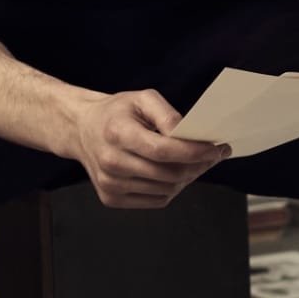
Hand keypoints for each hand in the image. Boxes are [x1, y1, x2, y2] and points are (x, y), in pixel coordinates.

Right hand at [71, 87, 229, 208]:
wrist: (82, 130)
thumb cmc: (116, 112)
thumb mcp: (141, 98)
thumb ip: (167, 114)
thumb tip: (188, 134)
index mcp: (118, 133)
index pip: (163, 150)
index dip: (194, 151)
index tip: (216, 148)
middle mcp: (111, 162)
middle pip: (167, 173)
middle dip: (198, 165)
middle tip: (214, 155)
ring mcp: (110, 185)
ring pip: (165, 189)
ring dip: (188, 178)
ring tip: (197, 162)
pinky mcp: (111, 199)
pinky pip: (155, 200)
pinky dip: (172, 188)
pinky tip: (176, 173)